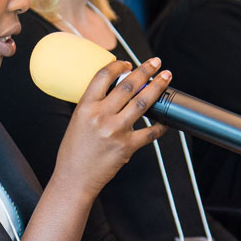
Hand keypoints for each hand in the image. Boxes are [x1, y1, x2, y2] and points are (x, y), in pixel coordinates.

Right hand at [54, 57, 170, 196]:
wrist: (74, 178)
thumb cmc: (74, 150)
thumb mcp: (78, 120)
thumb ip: (95, 105)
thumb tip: (117, 90)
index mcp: (85, 107)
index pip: (103, 76)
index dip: (118, 65)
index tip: (128, 63)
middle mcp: (100, 116)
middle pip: (128, 85)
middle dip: (146, 70)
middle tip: (156, 62)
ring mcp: (115, 131)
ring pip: (142, 102)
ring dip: (157, 87)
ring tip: (166, 78)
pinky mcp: (127, 147)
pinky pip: (150, 132)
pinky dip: (161, 125)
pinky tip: (166, 119)